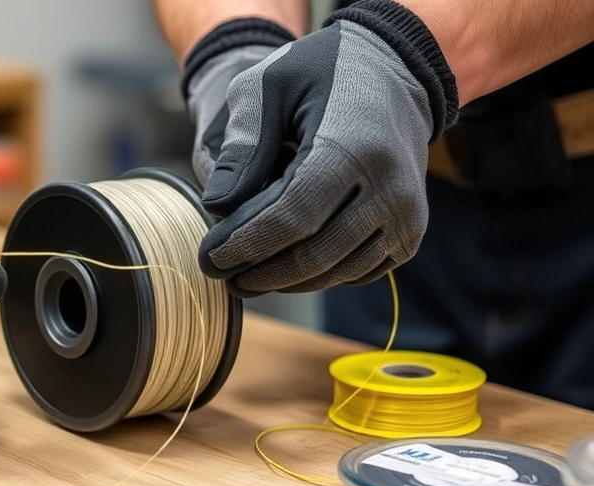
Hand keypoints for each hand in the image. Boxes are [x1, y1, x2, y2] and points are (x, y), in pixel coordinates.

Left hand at [184, 3, 457, 296]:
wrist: (392, 72)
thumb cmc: (318, 73)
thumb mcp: (266, 86)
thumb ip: (240, 146)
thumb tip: (216, 207)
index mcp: (354, 148)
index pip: (291, 218)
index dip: (245, 244)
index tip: (209, 258)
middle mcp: (389, 188)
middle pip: (312, 255)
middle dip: (258, 271)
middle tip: (218, 273)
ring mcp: (405, 216)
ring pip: (334, 272)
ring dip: (283, 282)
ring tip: (243, 275)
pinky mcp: (409, 234)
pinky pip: (356, 273)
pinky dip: (316, 277)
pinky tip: (283, 268)